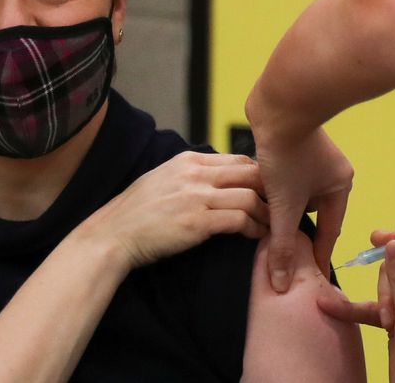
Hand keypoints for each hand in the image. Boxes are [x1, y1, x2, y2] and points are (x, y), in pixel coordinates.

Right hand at [83, 152, 268, 269]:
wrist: (114, 234)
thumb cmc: (137, 213)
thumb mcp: (163, 179)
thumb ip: (190, 175)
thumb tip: (217, 178)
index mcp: (187, 160)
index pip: (237, 159)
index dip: (258, 174)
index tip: (267, 191)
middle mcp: (194, 173)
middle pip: (250, 172)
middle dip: (270, 189)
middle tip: (281, 205)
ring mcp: (196, 197)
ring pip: (250, 197)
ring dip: (267, 213)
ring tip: (274, 225)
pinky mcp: (198, 222)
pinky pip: (239, 220)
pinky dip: (254, 228)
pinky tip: (257, 236)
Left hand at [252, 126, 352, 292]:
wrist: (276, 105)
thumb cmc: (287, 153)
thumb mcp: (284, 204)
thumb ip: (282, 245)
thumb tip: (282, 284)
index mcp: (340, 186)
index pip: (329, 230)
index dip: (318, 254)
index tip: (312, 277)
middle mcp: (331, 172)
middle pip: (311, 213)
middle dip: (294, 229)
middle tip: (280, 252)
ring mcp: (312, 158)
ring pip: (296, 195)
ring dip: (281, 207)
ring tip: (264, 226)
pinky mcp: (293, 147)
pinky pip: (286, 178)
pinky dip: (274, 189)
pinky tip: (258, 197)